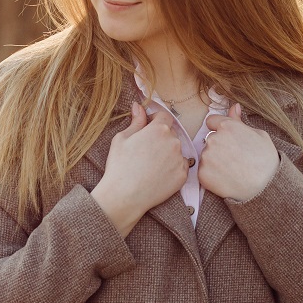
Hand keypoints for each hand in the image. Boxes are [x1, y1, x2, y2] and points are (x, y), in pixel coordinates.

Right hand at [92, 103, 188, 236]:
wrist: (125, 196)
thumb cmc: (120, 165)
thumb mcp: (122, 138)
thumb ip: (136, 121)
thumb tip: (138, 106)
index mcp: (159, 129)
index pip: (164, 116)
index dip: (155, 120)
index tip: (147, 127)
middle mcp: (173, 141)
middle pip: (170, 133)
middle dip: (160, 137)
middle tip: (146, 149)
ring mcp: (179, 159)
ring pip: (176, 149)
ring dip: (167, 152)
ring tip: (150, 164)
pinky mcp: (183, 175)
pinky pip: (180, 166)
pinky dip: (172, 167)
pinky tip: (158, 174)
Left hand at [198, 103, 279, 202]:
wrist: (264, 188)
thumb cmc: (265, 160)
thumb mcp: (258, 135)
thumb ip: (240, 121)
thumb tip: (234, 106)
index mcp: (226, 126)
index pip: (212, 121)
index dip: (220, 129)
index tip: (228, 139)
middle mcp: (213, 139)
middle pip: (209, 139)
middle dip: (218, 146)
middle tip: (233, 157)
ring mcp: (207, 157)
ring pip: (206, 155)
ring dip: (214, 160)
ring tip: (231, 169)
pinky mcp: (202, 174)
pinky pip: (203, 170)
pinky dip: (211, 174)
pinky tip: (225, 178)